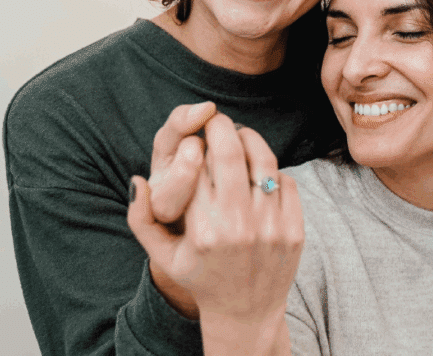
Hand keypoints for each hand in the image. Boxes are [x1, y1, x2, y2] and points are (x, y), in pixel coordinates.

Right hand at [128, 113, 302, 353]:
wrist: (245, 312)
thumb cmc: (200, 276)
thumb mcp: (164, 256)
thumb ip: (142, 219)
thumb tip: (138, 179)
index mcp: (203, 230)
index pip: (197, 165)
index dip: (195, 142)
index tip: (193, 135)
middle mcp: (238, 228)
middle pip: (231, 152)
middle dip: (221, 126)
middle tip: (216, 119)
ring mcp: (270, 228)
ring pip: (264, 161)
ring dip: (250, 139)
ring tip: (240, 135)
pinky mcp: (294, 231)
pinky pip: (286, 182)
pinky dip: (272, 170)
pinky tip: (259, 170)